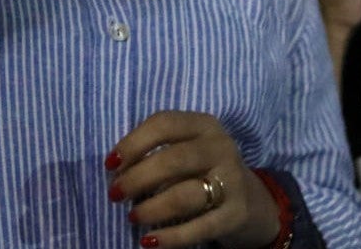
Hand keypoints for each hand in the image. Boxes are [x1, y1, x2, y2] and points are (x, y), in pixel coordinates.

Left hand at [107, 112, 277, 247]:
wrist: (250, 202)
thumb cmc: (202, 170)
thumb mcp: (186, 149)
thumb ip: (155, 152)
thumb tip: (117, 171)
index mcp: (204, 125)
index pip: (164, 124)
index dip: (132, 143)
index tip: (110, 164)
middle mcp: (221, 148)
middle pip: (172, 160)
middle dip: (137, 178)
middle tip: (115, 194)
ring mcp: (232, 181)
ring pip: (184, 196)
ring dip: (152, 208)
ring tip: (132, 216)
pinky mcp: (236, 214)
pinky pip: (199, 228)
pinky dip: (170, 237)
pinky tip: (149, 241)